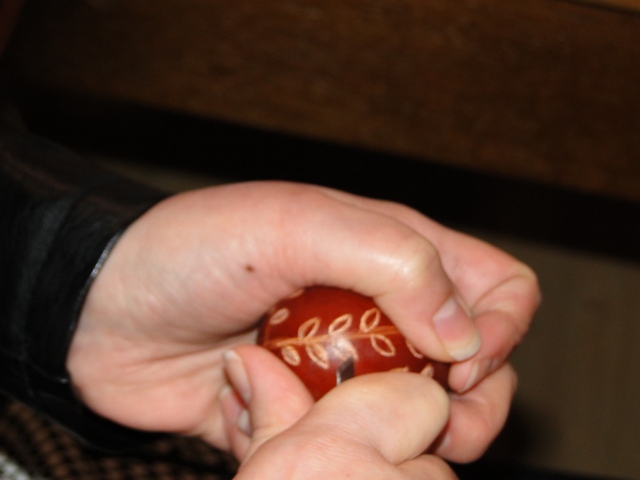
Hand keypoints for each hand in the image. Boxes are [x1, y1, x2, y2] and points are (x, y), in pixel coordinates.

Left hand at [68, 181, 538, 462]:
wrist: (105, 308)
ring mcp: (346, 366)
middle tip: (429, 416)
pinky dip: (327, 445)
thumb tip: (464, 333)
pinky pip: (351, 446)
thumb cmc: (194, 248)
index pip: (497, 287)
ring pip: (422, 415)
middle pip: (478, 364)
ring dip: (402, 434)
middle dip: (471, 401)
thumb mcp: (296, 226)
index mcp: (393, 254)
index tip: (459, 360)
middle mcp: (381, 311)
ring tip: (346, 422)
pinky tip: (272, 412)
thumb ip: (393, 262)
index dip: (502, 327)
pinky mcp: (308, 409)